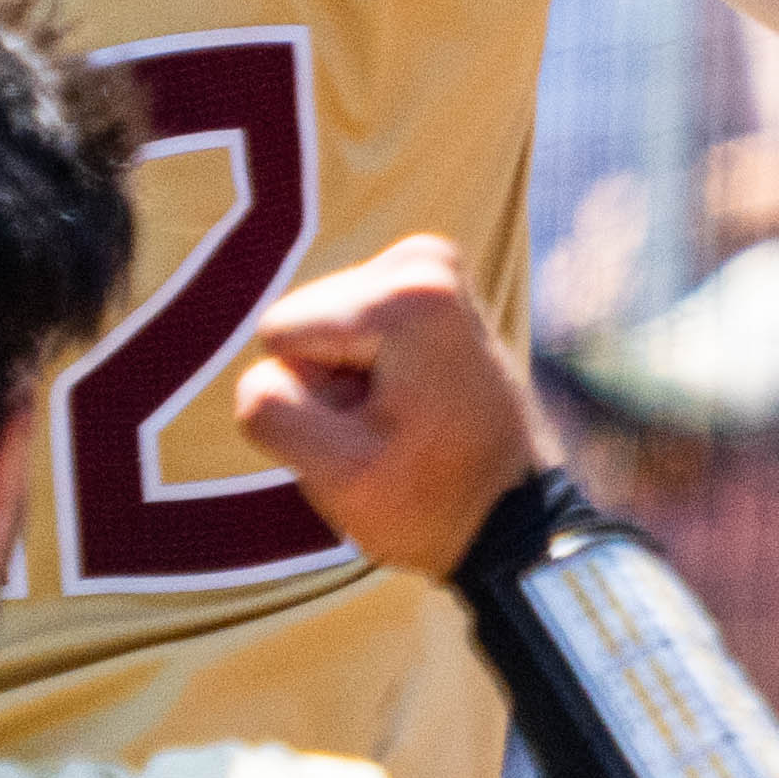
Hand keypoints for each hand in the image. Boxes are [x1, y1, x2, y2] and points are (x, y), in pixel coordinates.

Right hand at [230, 235, 550, 577]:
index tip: (379, 429)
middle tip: (394, 427)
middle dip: (330, 384)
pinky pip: (345, 326)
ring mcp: (431, 266)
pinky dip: (368, 369)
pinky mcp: (428, 282)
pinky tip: (415, 398)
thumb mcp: (336, 474)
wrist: (513, 517)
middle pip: (301, 323)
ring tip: (408, 417)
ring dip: (348, 381)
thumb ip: (270, 410)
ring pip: (318, 328)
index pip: (279, 336)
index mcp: (409, 295)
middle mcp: (425, 260)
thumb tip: (266, 371)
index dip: (313, 397)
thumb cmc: (431, 502)